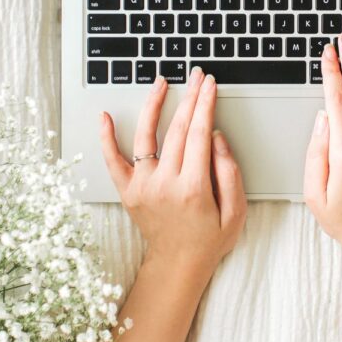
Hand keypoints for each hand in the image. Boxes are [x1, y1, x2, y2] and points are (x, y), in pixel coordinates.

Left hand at [100, 68, 246, 277]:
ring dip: (154, 105)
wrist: (178, 265)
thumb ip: (229, 172)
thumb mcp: (236, 211)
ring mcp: (142, 187)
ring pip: (145, 136)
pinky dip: (107, 138)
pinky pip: (113, 160)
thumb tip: (216, 137)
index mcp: (193, 188)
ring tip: (161, 82)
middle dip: (190, 97)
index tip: (210, 85)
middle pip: (177, 129)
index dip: (205, 105)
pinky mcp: (128, 191)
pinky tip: (105, 115)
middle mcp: (164, 184)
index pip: (199, 134)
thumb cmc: (210, 238)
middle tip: (196, 76)